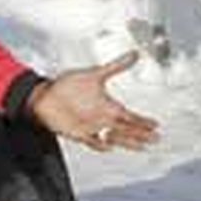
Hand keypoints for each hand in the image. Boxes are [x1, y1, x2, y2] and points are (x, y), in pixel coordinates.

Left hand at [25, 51, 160, 152]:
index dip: (143, 121)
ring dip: (127, 141)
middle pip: (127, 129)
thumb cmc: (68, 85)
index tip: (156, 125)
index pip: (130, 116)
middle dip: (141, 134)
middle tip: (156, 138)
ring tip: (141, 146)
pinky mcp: (79, 134)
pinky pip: (93, 142)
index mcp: (107, 105)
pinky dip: (100, 145)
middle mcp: (102, 117)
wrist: (44, 96)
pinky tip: (108, 146)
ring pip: (115, 137)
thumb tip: (134, 54)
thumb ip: (116, 66)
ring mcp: (92, 127)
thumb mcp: (94, 74)